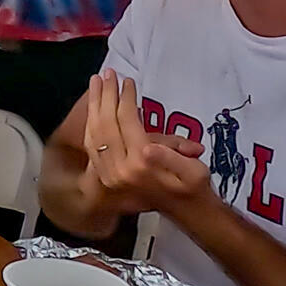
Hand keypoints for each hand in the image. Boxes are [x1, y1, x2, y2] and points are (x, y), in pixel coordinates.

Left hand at [81, 71, 210, 216]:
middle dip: (106, 95)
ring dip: (94, 105)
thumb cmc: (194, 186)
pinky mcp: (105, 175)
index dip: (125, 98)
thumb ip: (172, 156)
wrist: (185, 212)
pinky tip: (93, 107)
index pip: (127, 123)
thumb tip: (149, 147)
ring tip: (95, 82)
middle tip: (107, 73)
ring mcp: (110, 173)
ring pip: (95, 132)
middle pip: (106, 124)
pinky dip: (91, 122)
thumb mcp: (194, 171)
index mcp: (141, 165)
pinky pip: (92, 144)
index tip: (128, 80)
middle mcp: (120, 169)